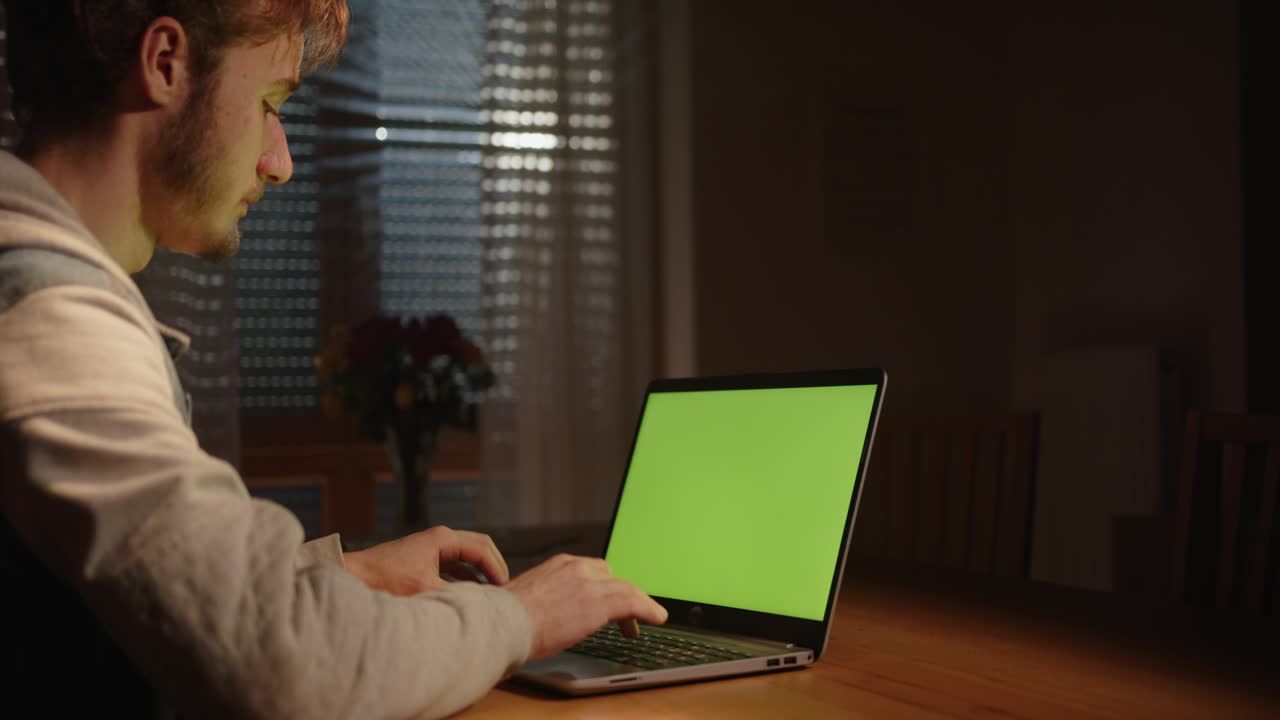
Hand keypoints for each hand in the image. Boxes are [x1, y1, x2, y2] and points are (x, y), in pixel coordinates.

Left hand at [344, 525, 509, 595]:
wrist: (354, 577)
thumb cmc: (385, 579)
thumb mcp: (425, 590)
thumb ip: (455, 595)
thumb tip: (480, 605)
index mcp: (443, 538)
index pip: (483, 549)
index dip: (497, 569)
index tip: (506, 589)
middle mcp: (440, 539)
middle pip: (479, 547)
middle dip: (493, 566)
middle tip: (505, 587)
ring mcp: (431, 548)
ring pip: (467, 557)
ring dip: (480, 573)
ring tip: (491, 593)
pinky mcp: (423, 560)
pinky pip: (454, 566)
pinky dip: (465, 578)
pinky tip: (469, 595)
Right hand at [504, 554, 668, 660]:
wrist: (501, 625)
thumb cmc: (504, 620)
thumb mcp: (524, 600)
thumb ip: (542, 600)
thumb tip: (543, 614)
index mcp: (557, 566)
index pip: (592, 571)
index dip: (605, 586)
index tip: (609, 601)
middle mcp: (575, 568)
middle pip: (611, 577)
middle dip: (621, 594)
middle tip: (627, 615)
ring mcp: (588, 584)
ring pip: (625, 588)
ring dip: (638, 604)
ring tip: (647, 619)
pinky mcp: (599, 602)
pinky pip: (634, 602)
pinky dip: (649, 609)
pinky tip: (657, 618)